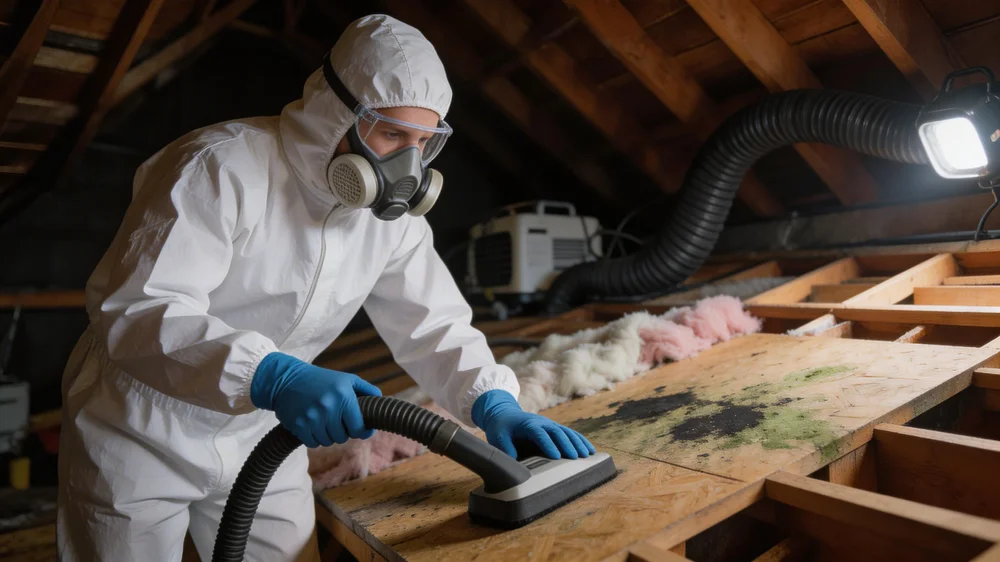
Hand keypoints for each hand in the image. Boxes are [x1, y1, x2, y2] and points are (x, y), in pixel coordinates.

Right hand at [251, 352, 381, 446]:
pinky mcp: (298, 425)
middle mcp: (328, 408)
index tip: (363, 430)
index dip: (363, 432)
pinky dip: (314, 438)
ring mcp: (312, 418)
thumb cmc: (320, 379)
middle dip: (343, 432)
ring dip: (328, 436)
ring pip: (328, 441)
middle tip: (338, 422)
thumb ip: (366, 389)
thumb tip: (381, 400)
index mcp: (343, 396)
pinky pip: (313, 443)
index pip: (358, 428)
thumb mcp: (345, 379)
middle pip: (343, 437)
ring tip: (325, 423)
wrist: (286, 379)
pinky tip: (313, 426)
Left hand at [472, 390, 595, 459]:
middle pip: (557, 432)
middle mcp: (542, 422)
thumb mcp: (497, 437)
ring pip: (566, 431)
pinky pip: (570, 433)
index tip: (556, 456)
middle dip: (567, 444)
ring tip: (587, 454)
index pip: (539, 434)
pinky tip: (589, 450)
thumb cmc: (501, 428)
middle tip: (575, 458)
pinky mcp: (554, 428)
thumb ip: (505, 448)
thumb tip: (515, 461)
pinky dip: (580, 440)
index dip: (548, 444)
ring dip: (577, 442)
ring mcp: (549, 424)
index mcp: (528, 425)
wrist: (504, 414)